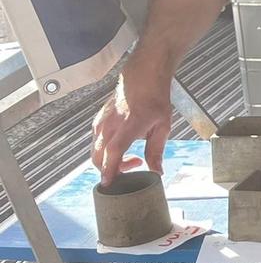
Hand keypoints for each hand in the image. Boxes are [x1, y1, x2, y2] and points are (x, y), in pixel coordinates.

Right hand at [92, 65, 172, 180]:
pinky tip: (122, 148)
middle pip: (98, 157)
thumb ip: (156, 151)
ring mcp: (101, 123)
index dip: (110, 169)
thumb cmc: (154, 100)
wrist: (142, 79)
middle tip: (131, 169)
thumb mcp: (162, 127)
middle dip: (109, 170)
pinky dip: (104, 151)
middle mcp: (110, 125)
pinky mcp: (98, 121)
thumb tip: (157, 172)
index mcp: (128, 126)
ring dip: (108, 161)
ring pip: (95, 151)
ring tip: (131, 157)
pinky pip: (96, 142)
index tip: (108, 183)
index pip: (113, 152)